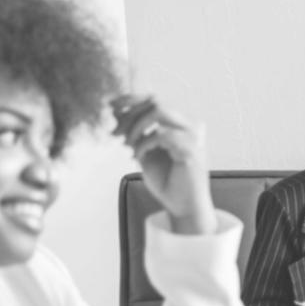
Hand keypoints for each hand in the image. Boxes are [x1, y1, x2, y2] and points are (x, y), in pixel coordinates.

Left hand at [111, 95, 214, 233]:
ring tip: (128, 144)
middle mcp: (189, 126)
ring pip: (159, 111)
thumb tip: (116, 111)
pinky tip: (138, 156)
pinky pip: (161, 134)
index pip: (155, 100)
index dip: (131, 98)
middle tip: (115, 133)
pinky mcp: (192, 148)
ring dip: (136, 125)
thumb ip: (134, 132)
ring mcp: (193, 135)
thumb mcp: (143, 151)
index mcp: (180, 124)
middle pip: (155, 101)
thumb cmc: (167, 182)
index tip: (111, 105)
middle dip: (130, 113)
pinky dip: (144, 143)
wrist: (182, 207)